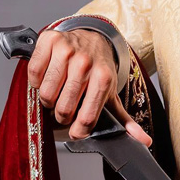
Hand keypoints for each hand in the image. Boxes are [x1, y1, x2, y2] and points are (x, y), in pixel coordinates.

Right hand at [27, 28, 150, 144]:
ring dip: (48, 99)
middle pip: (64, 109)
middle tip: (66, 107)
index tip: (76, 129)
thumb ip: (126, 121)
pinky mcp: (50, 41)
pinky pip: (34, 74)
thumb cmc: (99, 70)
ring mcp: (68, 51)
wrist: (92, 38)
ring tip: (57, 92)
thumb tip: (144, 141)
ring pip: (46, 94)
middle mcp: (86, 63)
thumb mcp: (112, 94)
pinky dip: (37, 80)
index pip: (86, 119)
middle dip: (62, 115)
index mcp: (104, 78)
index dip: (78, 131)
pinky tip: (48, 76)